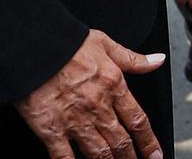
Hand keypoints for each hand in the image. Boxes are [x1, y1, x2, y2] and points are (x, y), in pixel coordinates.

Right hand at [15, 30, 166, 158]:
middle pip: (120, 141)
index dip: (149, 142)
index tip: (155, 154)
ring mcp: (74, 121)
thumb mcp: (106, 45)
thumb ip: (133, 59)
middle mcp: (97, 107)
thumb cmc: (67, 44)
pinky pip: (64, 157)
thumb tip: (158, 61)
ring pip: (98, 152)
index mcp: (114, 86)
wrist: (33, 48)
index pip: (138, 121)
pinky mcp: (50, 130)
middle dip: (131, 157)